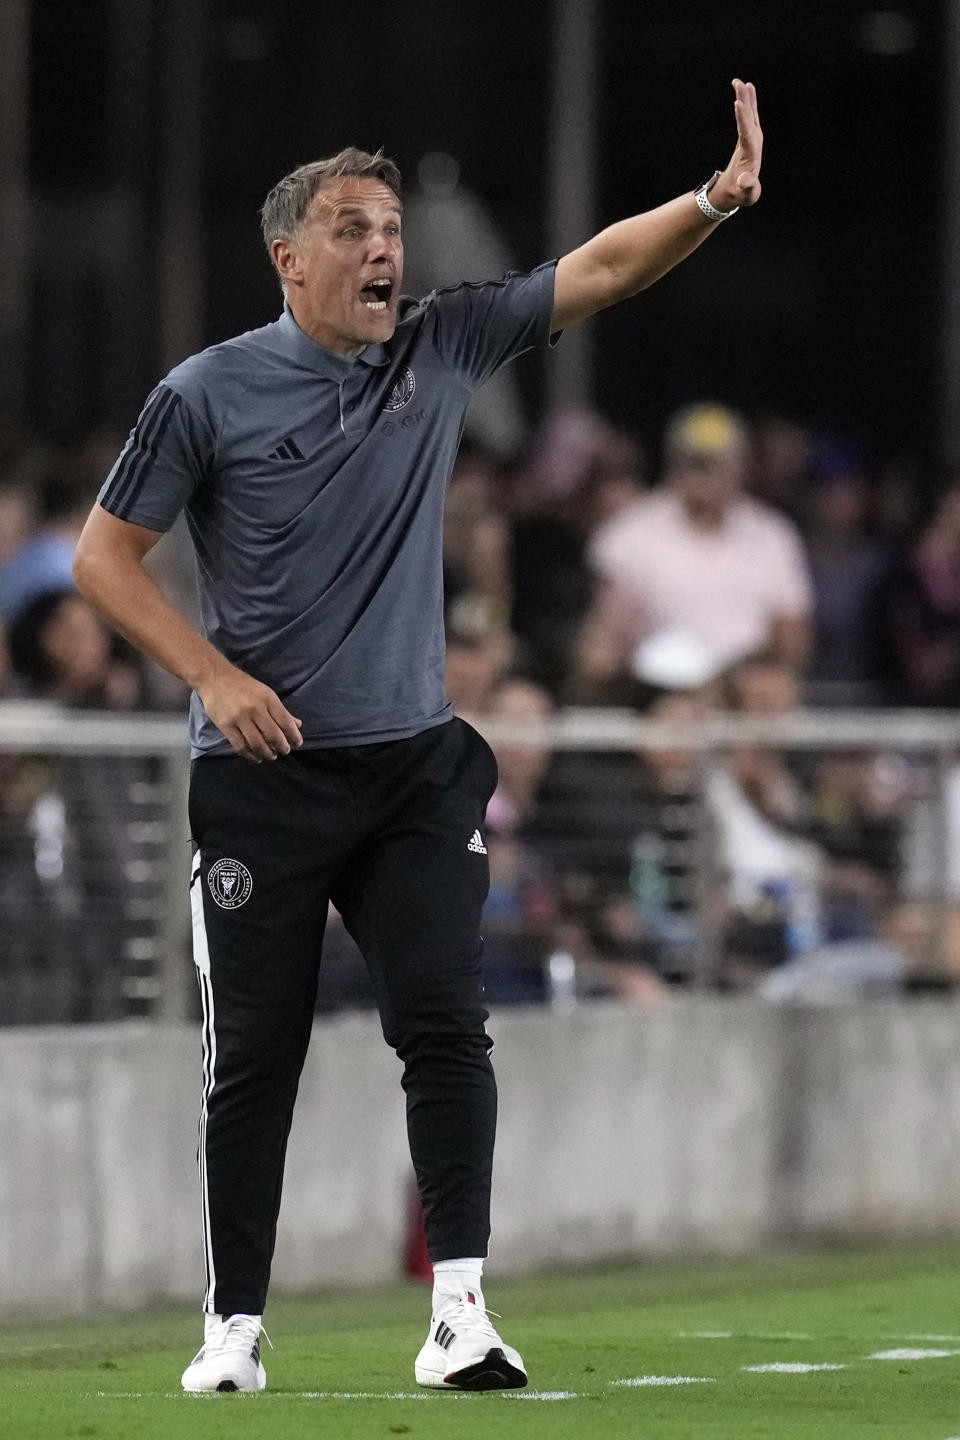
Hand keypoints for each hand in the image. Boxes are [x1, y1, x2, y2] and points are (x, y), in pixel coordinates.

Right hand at [198, 664, 303, 762]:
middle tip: (285, 751)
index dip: (293, 736)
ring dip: (267, 753)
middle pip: (273, 735)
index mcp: (267, 698)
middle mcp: (255, 709)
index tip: (297, 743)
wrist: (214, 677)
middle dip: (282, 747)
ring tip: (272, 756)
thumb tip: (297, 725)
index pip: (285, 721)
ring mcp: (239, 718)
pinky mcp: (226, 726)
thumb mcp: (265, 692)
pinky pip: (240, 746)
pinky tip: (256, 757)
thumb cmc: (243, 685)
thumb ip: (280, 710)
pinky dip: (250, 755)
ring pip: (257, 743)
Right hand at [714, 78, 761, 209]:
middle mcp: (755, 141)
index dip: (742, 118)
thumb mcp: (746, 195)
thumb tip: (745, 180)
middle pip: (751, 118)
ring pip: (750, 113)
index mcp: (752, 153)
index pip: (747, 132)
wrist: (741, 191)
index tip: (737, 103)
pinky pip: (748, 115)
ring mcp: (752, 137)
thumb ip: (748, 188)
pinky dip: (745, 102)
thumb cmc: (742, 193)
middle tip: (740, 84)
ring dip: (746, 97)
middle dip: (746, 101)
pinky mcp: (748, 135)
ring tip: (739, 82)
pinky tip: (743, 89)